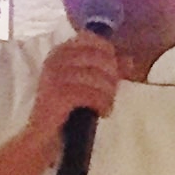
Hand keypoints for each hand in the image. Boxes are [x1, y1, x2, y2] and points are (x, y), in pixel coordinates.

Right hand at [22, 33, 122, 151]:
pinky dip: (103, 104)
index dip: (108, 53)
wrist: (44, 136)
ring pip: (97, 77)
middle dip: (111, 76)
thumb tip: (130, 61)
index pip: (90, 39)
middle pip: (98, 58)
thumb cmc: (66, 108)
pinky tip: (103, 112)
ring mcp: (55, 77)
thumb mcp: (86, 83)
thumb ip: (107, 69)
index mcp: (59, 52)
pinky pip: (92, 94)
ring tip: (106, 105)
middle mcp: (55, 60)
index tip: (114, 71)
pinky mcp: (58, 95)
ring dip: (108, 94)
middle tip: (110, 93)